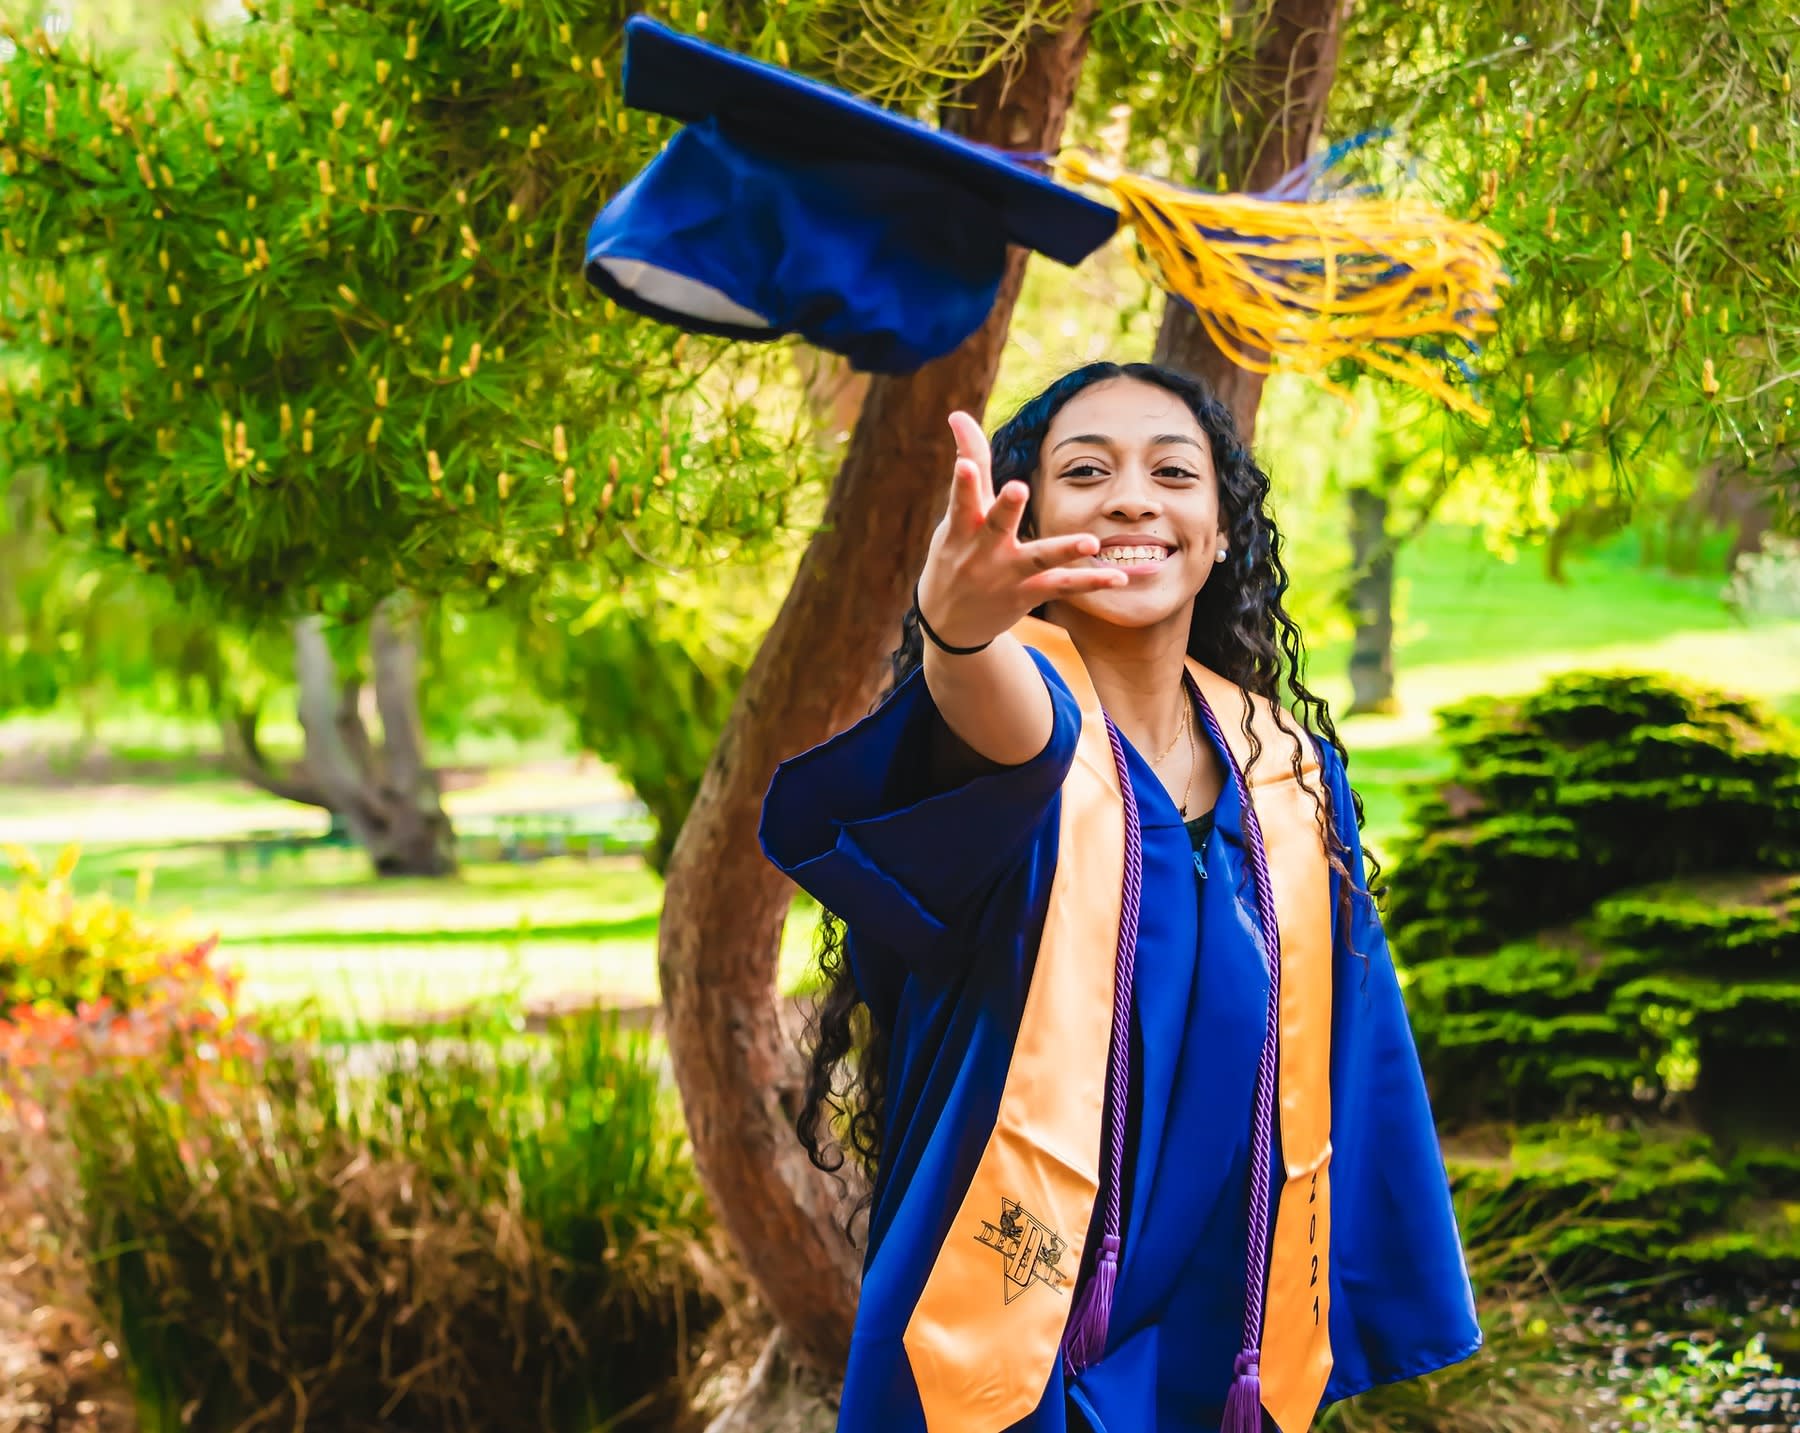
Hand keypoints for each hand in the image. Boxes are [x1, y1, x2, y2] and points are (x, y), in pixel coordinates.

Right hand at [915, 412, 1126, 649]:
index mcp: (961, 526)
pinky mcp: (1026, 594)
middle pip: (996, 525)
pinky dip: (1091, 581)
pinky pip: (1063, 586)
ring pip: (1038, 559)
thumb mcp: (955, 515)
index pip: (962, 498)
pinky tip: (1119, 576)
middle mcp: (982, 551)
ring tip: (1090, 542)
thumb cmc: (955, 555)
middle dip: (1006, 507)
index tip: (963, 463)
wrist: (948, 623)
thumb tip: (959, 414)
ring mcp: (1005, 574)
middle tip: (1017, 488)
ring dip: (1064, 550)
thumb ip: (969, 463)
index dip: (963, 480)